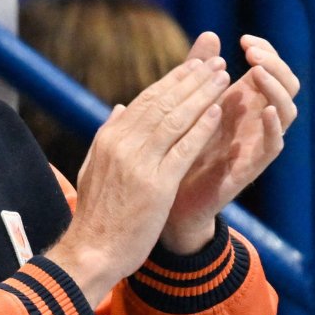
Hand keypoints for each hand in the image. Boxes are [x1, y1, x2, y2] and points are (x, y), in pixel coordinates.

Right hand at [48, 54, 228, 303]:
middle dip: (192, 79)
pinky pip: (183, 149)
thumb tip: (120, 107)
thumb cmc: (96, 215)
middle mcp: (123, 146)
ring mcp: (140, 164)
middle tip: (215, 62)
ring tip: (222, 79)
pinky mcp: (157, 186)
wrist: (92, 251)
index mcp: (109, 139)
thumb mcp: (94, 168)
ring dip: (202, 96)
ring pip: (175, 119)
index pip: (146, 100)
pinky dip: (201, 128)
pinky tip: (216, 112)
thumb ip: (108, 136)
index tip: (194, 65)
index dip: (173, 80)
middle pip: (163, 103)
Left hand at [159, 31, 299, 252]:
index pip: (270, 68)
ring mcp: (256, 142)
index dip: (265, 50)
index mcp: (243, 102)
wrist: (168, 200)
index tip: (244, 40)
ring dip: (277, 88)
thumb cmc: (178, 151)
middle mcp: (255, 119)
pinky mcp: (251, 166)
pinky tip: (267, 110)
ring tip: (259, 73)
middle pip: (286, 83)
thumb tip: (210, 34)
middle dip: (274, 63)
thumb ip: (199, 72)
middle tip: (252, 53)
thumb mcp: (188, 105)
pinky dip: (275, 126)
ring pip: (288, 110)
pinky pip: (275, 144)